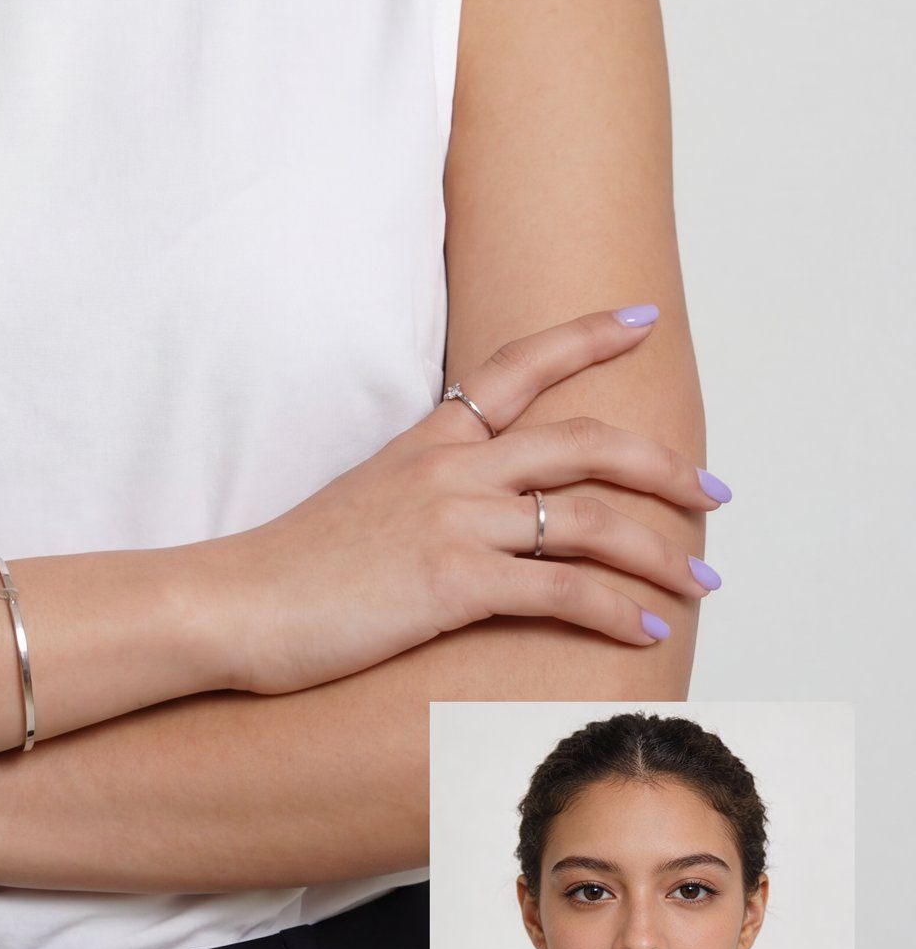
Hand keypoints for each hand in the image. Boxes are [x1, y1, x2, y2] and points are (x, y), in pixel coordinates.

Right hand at [209, 308, 726, 694]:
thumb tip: (481, 509)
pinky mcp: (453, 581)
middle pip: (581, 440)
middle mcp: (448, 465)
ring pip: (589, 517)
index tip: (642, 318)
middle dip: (661, 464)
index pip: (517, 365)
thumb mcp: (368, 500)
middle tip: (712, 490)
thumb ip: (428, 489)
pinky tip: (646, 629)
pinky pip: (561, 588)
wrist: (236, 603)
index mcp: (427, 438)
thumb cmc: (296, 566)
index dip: (585, 336)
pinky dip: (615, 609)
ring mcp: (453, 519)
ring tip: (702, 579)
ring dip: (660, 551)